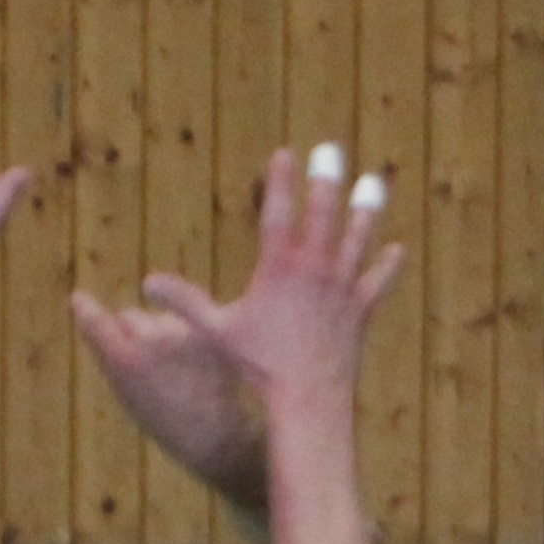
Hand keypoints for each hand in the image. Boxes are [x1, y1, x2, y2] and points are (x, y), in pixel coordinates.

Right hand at [70, 292, 266, 499]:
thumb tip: (116, 325)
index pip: (98, 325)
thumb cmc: (167, 425)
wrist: (214, 436)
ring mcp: (180, 332)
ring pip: (161, 319)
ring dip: (164, 332)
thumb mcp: (130, 398)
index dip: (87, 312)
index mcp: (123, 362)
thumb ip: (116, 361)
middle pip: (130, 317)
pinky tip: (199, 361)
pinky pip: (189, 321)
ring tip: (180, 369)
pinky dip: (191, 335)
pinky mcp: (206, 328)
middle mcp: (148, 340)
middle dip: (134, 329)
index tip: (79, 298)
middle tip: (150, 360)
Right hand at [138, 146, 402, 400]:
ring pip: (358, 237)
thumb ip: (186, 302)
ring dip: (366, 208)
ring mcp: (342, 286)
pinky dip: (387, 266)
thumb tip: (148, 283)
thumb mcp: (216, 331)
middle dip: (326, 177)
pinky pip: (378, 281)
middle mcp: (315, 268)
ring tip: (372, 182)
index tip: (285, 153)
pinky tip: (395, 250)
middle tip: (330, 149)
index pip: (280, 212)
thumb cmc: (258, 365)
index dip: (282, 181)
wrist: (307, 394)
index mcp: (279, 267)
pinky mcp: (361, 310)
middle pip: (324, 212)